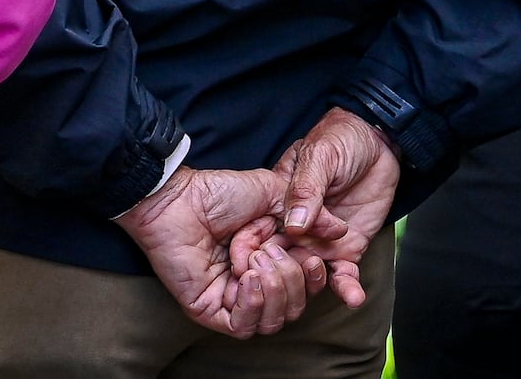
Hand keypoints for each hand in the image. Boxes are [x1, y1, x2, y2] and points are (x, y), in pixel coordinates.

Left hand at [114, 166, 334, 336]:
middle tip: (271, 250)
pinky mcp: (211, 310)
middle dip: (291, 279)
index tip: (313, 257)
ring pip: (274, 322)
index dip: (317, 278)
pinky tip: (248, 279)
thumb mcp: (274, 193)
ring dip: (273, 290)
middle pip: (295, 307)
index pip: (307, 287)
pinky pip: (244, 327)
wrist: (179, 198)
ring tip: (255, 261)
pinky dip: (253, 305)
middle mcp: (257, 282)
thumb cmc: (219, 193)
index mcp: (273, 259)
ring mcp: (234, 299)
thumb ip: (310, 213)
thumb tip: (342, 231)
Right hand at [273, 107, 400, 308]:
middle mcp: (294, 228)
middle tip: (289, 288)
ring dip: (312, 285)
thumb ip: (306, 189)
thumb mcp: (320, 156)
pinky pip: (341, 275)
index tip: (252, 269)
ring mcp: (319, 242)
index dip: (253, 254)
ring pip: (308, 274)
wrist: (379, 144)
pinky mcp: (345, 250)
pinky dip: (346, 289)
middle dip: (283, 279)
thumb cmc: (340, 140)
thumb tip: (292, 225)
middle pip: (280, 262)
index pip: (257, 234)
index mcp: (277, 203)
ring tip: (323, 284)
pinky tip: (353, 298)